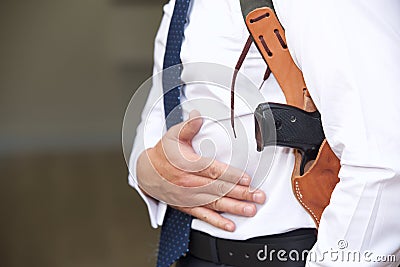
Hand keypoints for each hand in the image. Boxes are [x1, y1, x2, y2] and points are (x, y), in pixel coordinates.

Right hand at [136, 110, 265, 231]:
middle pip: (218, 189)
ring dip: (234, 208)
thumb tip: (198, 115)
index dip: (230, 175)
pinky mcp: (187, 206)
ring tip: (251, 209)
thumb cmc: (163, 154)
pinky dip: (217, 222)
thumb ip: (188, 126)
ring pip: (214, 204)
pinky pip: (203, 216)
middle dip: (240, 193)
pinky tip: (230, 225)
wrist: (147, 173)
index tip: (246, 178)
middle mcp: (188, 183)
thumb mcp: (172, 136)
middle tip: (258, 195)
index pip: (211, 170)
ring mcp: (188, 197)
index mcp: (186, 164)